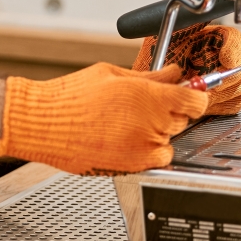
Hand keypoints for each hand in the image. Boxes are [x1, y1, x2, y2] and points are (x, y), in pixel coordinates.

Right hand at [0, 63, 207, 174]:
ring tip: (130, 123)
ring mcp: (143, 149)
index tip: (190, 95)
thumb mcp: (113, 74)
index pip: (196, 100)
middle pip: (184, 120)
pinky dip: (148, 151)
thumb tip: (172, 73)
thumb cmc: (71, 98)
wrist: (44, 124)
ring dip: (159, 132)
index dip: (195, 96)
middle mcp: (152, 124)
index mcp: (150, 97)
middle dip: (171, 111)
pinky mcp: (132, 167)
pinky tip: (126, 139)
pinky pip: (156, 160)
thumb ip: (149, 76)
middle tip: (146, 105)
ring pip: (170, 141)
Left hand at [133, 24, 240, 115]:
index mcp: (209, 37)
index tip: (225, 59)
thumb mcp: (162, 37)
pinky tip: (205, 101)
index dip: (233, 48)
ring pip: (240, 85)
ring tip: (201, 93)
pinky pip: (234, 103)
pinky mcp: (221, 99)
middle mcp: (219, 57)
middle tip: (209, 83)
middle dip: (229, 75)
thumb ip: (182, 26)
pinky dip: (221, 104)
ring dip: (222, 91)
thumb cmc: (152, 59)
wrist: (148, 85)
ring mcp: (222, 79)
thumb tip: (195, 15)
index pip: (234, 37)